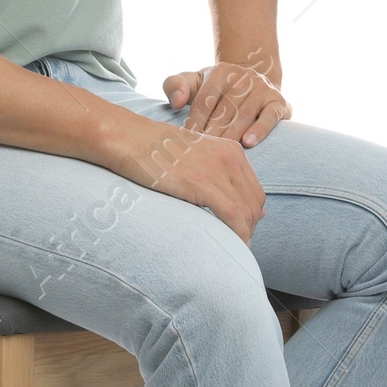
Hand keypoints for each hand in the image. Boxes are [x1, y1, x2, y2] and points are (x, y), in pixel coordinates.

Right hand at [105, 115, 267, 244]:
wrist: (131, 139)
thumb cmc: (156, 150)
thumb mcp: (194, 154)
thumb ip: (214, 171)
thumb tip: (225, 196)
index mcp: (231, 150)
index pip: (255, 190)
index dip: (252, 215)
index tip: (243, 230)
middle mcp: (230, 158)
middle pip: (254, 202)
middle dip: (251, 227)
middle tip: (239, 243)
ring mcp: (217, 170)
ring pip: (246, 211)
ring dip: (245, 234)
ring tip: (234, 247)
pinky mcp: (202, 184)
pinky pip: (232, 214)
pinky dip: (238, 233)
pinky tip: (232, 243)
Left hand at [163, 61, 289, 147]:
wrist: (252, 83)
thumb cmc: (216, 89)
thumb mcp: (194, 83)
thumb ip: (176, 85)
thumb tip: (175, 101)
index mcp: (221, 72)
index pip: (205, 100)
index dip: (194, 122)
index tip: (186, 142)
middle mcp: (244, 77)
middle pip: (224, 109)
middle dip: (212, 133)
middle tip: (201, 154)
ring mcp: (263, 88)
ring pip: (245, 115)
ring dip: (231, 135)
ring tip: (220, 153)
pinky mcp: (278, 102)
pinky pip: (270, 117)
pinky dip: (260, 130)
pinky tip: (248, 143)